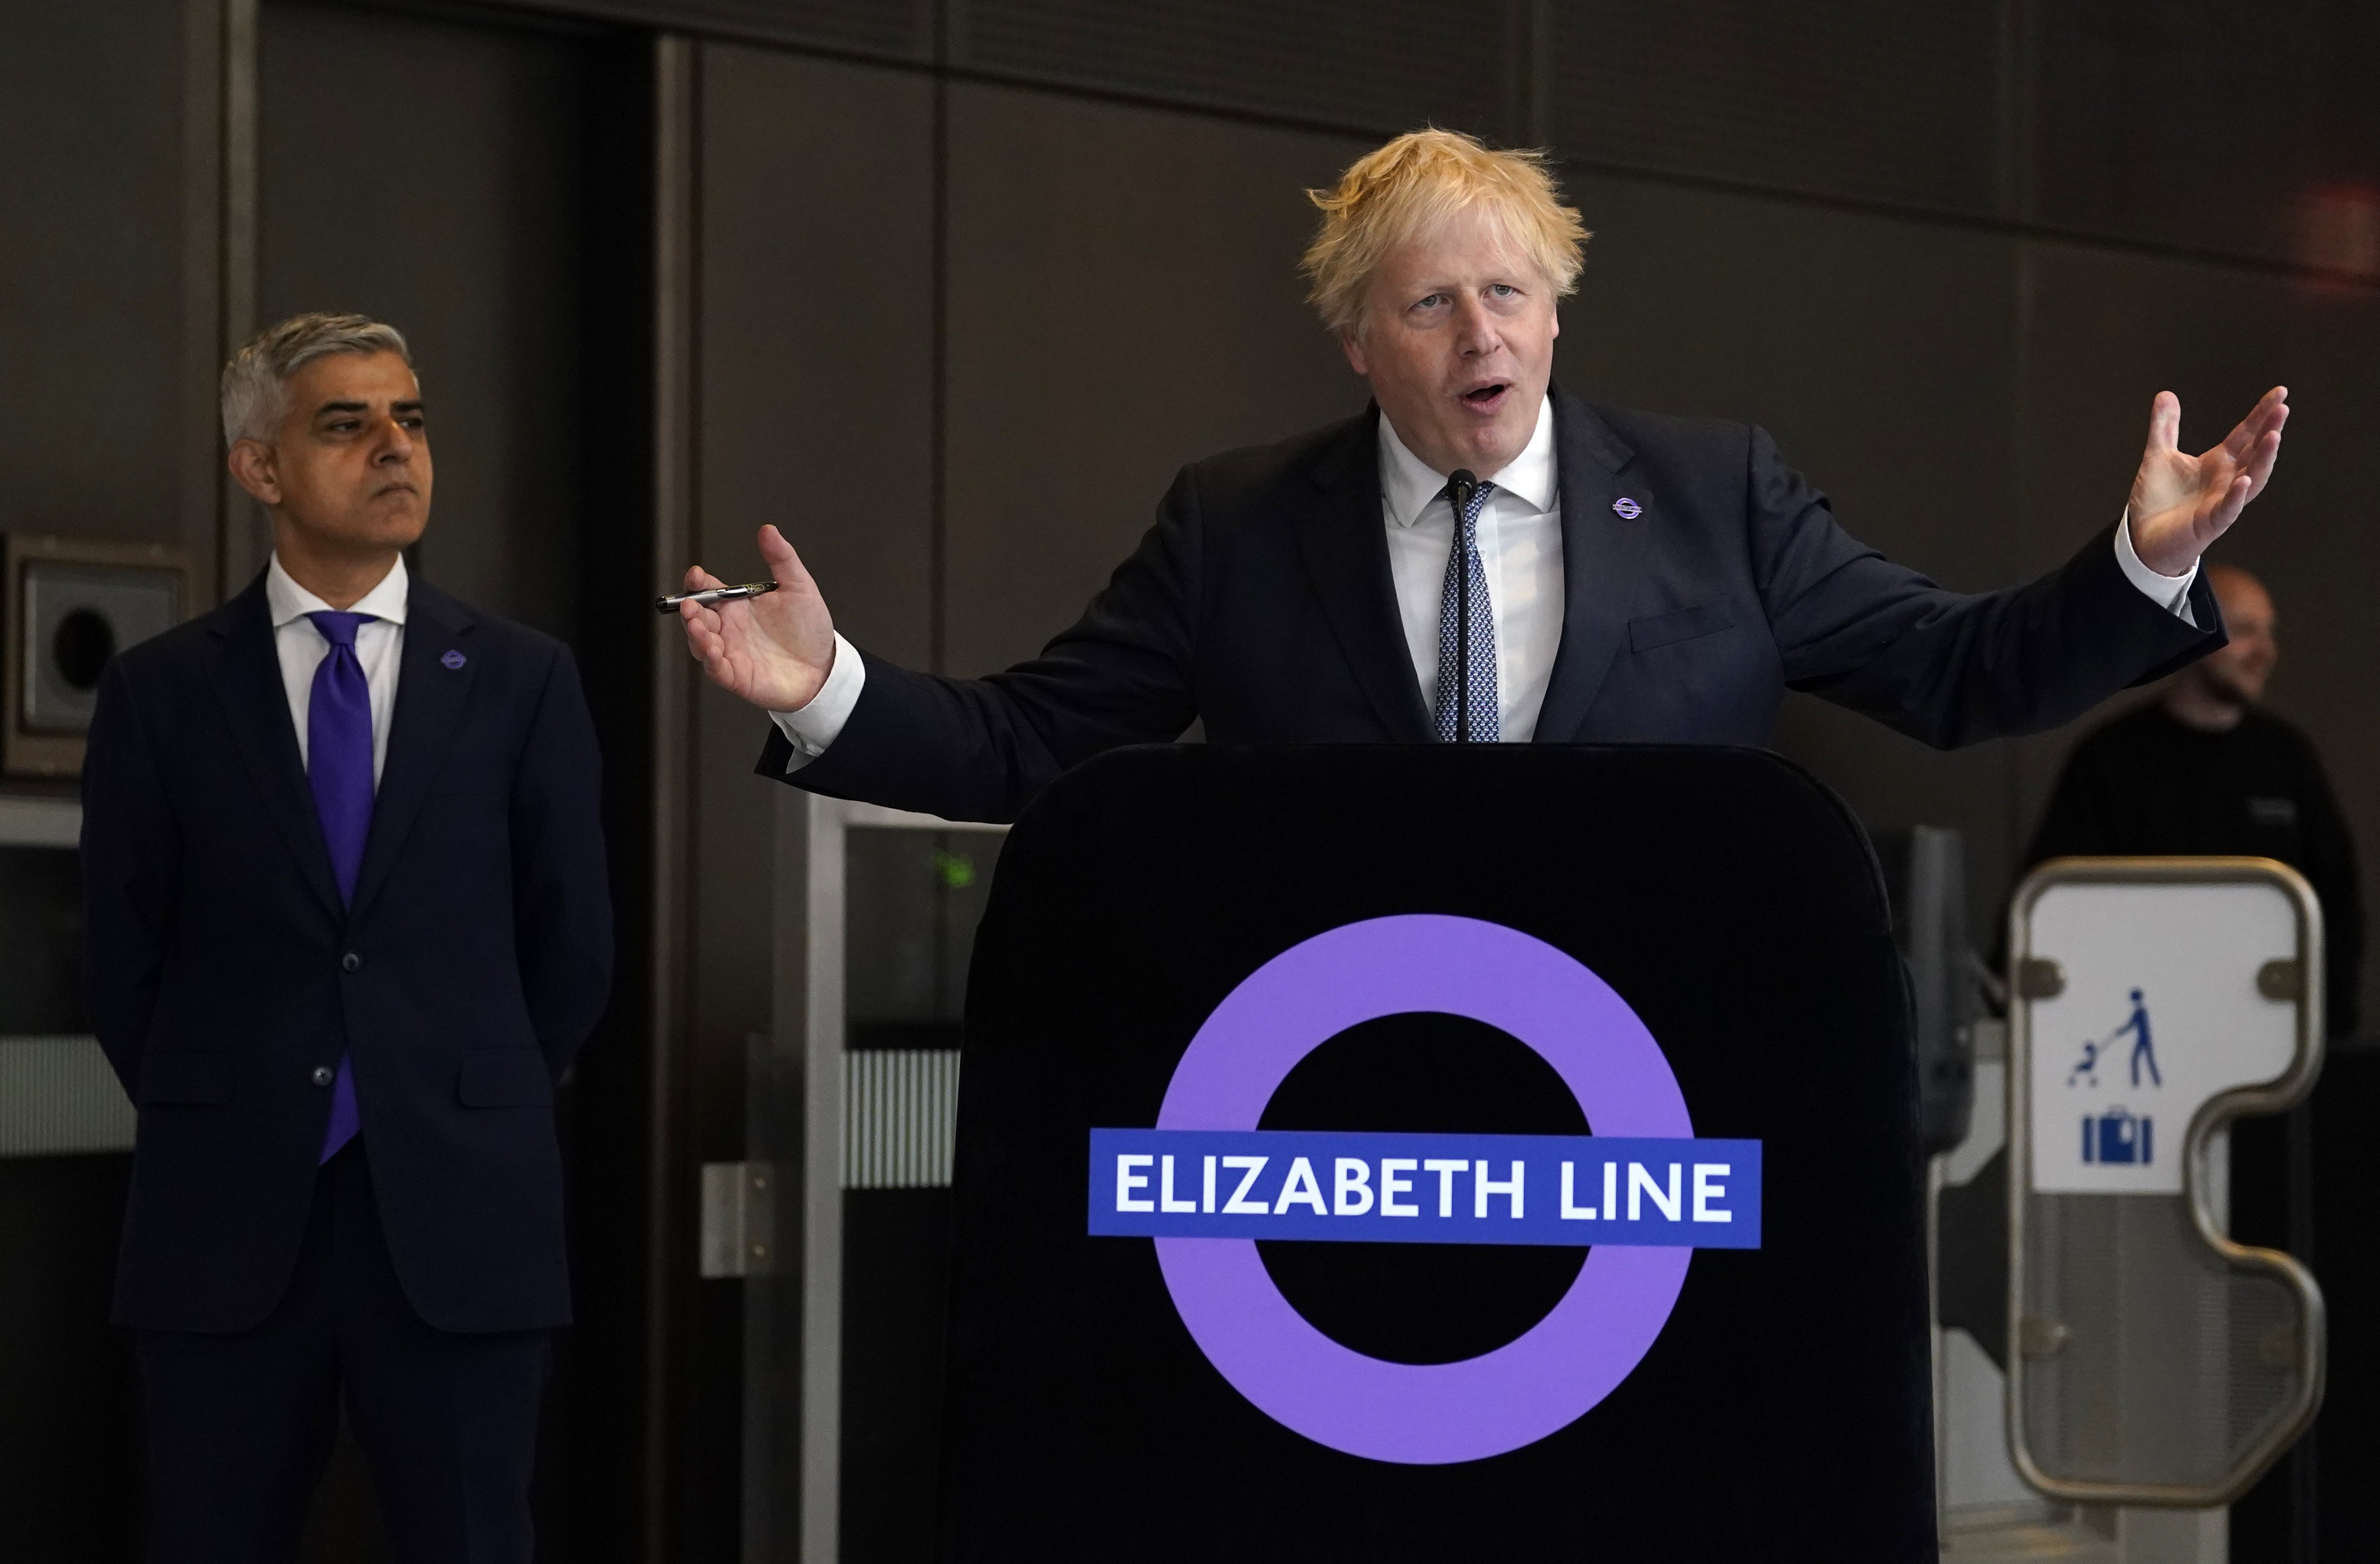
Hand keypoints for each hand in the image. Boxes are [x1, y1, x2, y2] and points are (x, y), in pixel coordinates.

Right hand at [679, 525, 837, 711]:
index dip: (698, 583)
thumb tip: (768, 530)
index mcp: (737, 605)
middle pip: (697, 617)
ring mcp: (731, 652)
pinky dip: (711, 661)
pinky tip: (712, 651)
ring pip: (701, 643)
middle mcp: (729, 628)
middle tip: (690, 603)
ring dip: (696, 634)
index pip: (708, 591)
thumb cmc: (809, 629)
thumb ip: (782, 559)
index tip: (696, 575)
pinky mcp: (737, 676)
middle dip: (689, 609)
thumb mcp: (799, 587)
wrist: (825, 665)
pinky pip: (716, 670)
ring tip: (697, 625)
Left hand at [2127, 386, 2287, 575]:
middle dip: (2269, 431)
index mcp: (2218, 462)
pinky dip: (2236, 496)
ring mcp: (2222, 501)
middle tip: (2282, 409)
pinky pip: (2228, 509)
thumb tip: (2165, 394)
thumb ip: (2164, 427)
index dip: (2262, 414)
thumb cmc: (2157, 500)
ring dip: (2263, 459)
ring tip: (2274, 436)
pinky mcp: (2210, 524)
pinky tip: (2244, 480)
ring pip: (2251, 479)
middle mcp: (2227, 480)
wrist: (2142, 537)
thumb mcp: (2158, 456)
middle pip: (2254, 452)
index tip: (2281, 393)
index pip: (2245, 434)